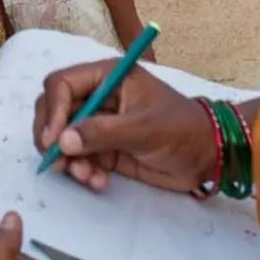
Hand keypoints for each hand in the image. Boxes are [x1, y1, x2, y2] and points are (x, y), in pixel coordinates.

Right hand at [34, 57, 216, 193]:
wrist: (206, 157)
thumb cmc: (180, 130)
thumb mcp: (143, 128)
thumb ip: (101, 133)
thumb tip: (62, 142)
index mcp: (106, 76)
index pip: (61, 84)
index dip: (53, 110)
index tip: (54, 140)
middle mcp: (96, 96)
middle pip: (54, 110)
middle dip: (52, 137)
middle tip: (57, 162)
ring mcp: (98, 124)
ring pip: (62, 138)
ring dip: (68, 160)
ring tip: (86, 177)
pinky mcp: (102, 149)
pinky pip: (78, 158)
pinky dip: (82, 171)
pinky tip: (98, 182)